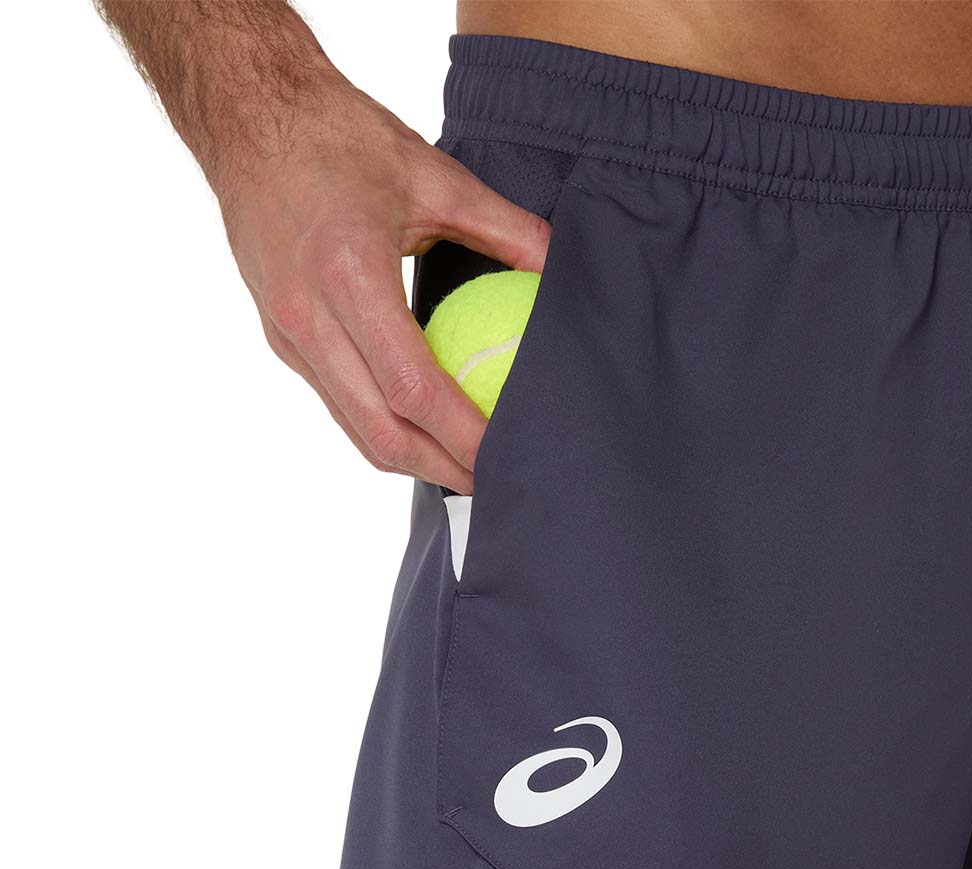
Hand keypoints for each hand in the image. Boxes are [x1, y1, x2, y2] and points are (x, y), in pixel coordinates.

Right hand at [218, 81, 549, 490]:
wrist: (246, 116)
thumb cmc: (336, 137)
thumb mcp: (432, 174)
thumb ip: (504, 228)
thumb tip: (560, 268)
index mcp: (349, 276)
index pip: (412, 388)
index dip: (461, 435)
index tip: (505, 456)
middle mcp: (310, 317)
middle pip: (380, 431)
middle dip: (441, 470)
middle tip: (494, 484)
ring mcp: (289, 334)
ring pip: (355, 428)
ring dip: (412, 460)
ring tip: (464, 468)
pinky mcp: (282, 337)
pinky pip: (338, 402)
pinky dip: (383, 427)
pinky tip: (423, 428)